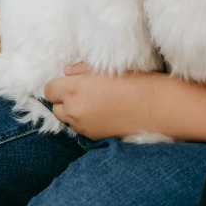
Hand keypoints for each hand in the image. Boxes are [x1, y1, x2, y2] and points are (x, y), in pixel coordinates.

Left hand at [44, 63, 161, 139]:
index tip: (72, 81)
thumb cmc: (134, 80)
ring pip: (67, 119)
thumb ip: (81, 69)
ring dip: (74, 111)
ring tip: (95, 102)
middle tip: (83, 91)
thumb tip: (66, 72)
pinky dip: (85, 121)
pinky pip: (80, 128)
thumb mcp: (106, 67)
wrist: (156, 107)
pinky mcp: (94, 138)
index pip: (49, 89)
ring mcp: (83, 127)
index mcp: (74, 89)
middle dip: (64, 99)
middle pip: (55, 107)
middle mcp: (74, 110)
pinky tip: (103, 112)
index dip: (59, 84)